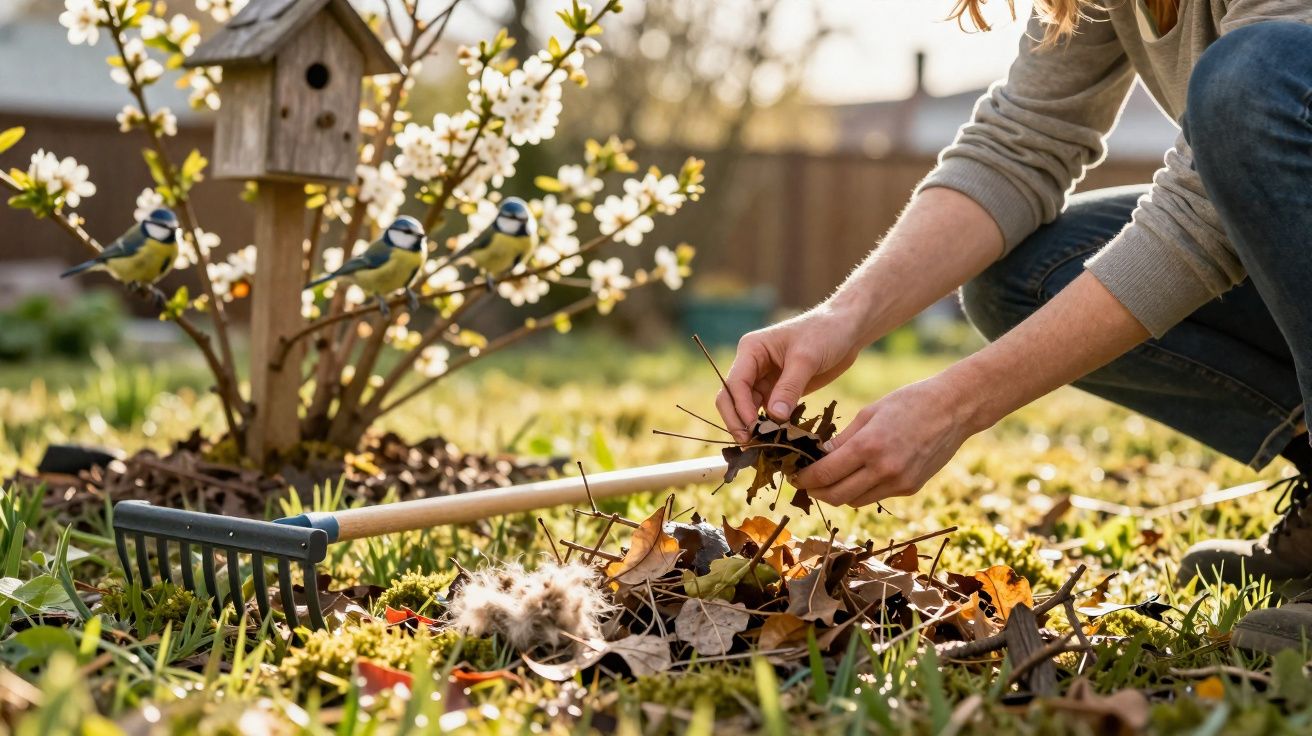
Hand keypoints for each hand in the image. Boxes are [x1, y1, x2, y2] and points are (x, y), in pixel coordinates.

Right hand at [715, 306, 865, 440]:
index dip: (740, 408)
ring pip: (747, 408)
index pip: (735, 383)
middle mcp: (752, 365)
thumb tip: (774, 418)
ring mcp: (764, 379)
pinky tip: (775, 440)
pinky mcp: (778, 391)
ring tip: (762, 448)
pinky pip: (766, 412)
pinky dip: (768, 426)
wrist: (846, 329)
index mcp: (751, 350)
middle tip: (749, 445)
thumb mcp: (806, 359)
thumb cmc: (825, 333)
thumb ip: (789, 388)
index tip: (753, 430)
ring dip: (752, 427)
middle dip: (738, 421)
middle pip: (732, 398)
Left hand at [790, 375, 981, 507]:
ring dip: (837, 494)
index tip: (794, 476)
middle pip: (836, 496)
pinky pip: (876, 496)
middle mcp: (883, 470)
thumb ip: (842, 440)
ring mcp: (899, 482)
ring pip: (855, 501)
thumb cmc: (908, 402)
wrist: (954, 409)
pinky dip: (861, 490)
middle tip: (805, 483)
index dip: (804, 479)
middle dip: (816, 492)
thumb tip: (817, 457)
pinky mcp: (910, 488)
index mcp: (868, 446)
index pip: (824, 474)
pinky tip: (857, 476)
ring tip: (828, 481)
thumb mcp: (869, 413)